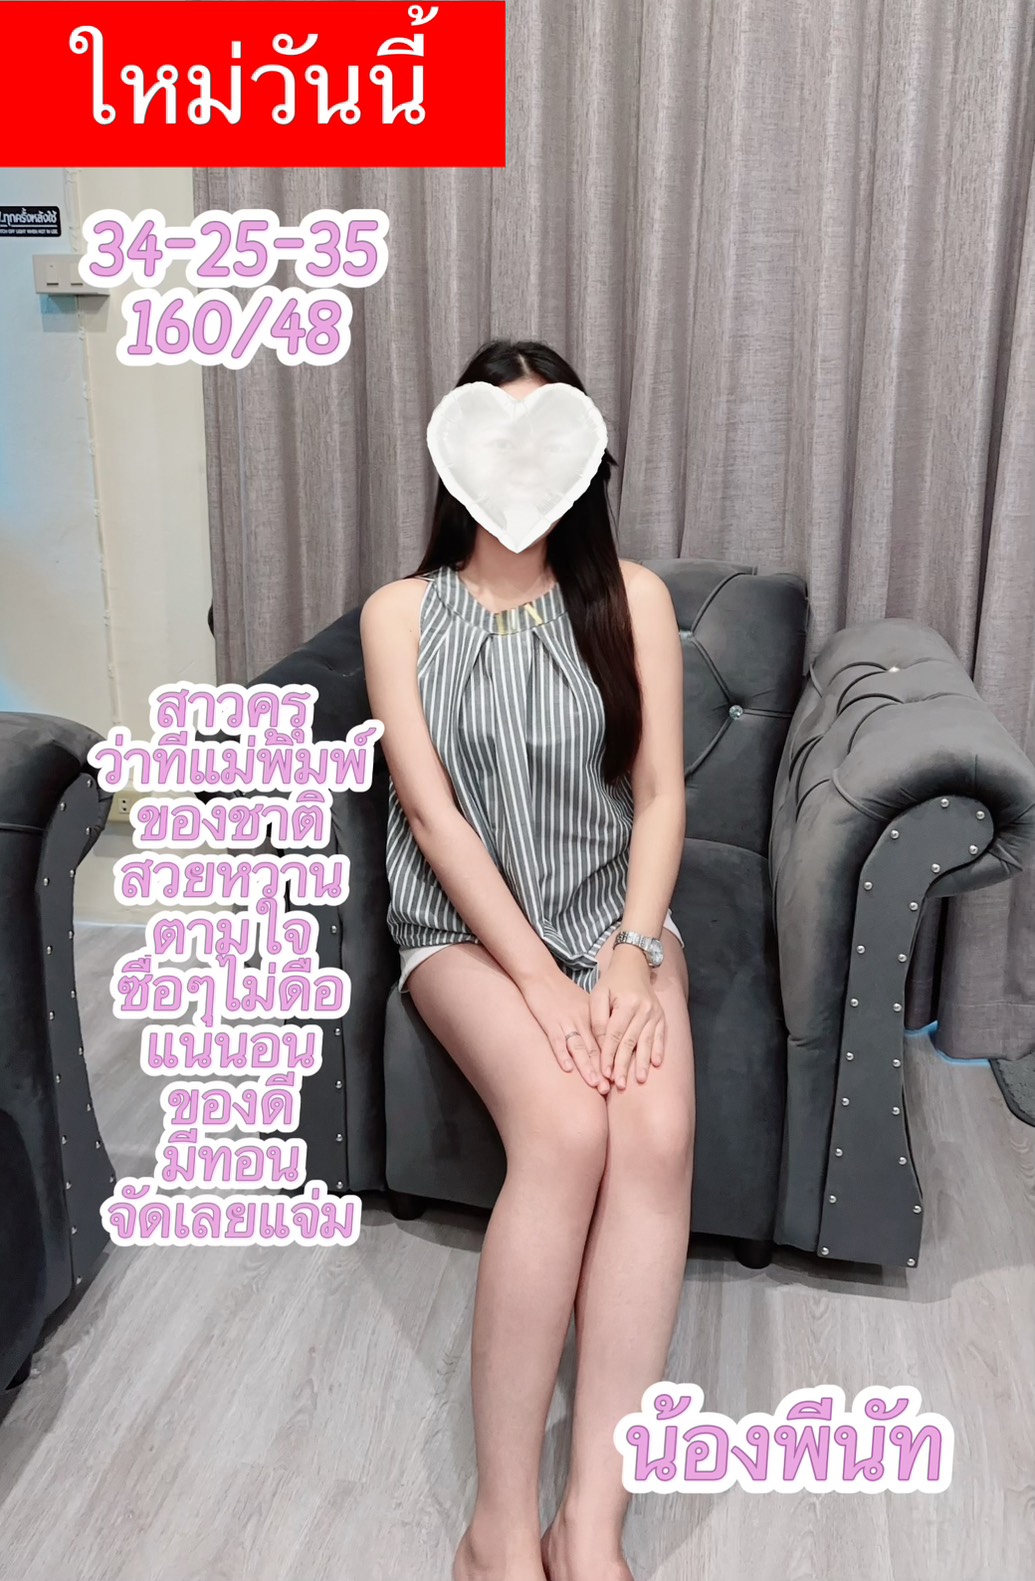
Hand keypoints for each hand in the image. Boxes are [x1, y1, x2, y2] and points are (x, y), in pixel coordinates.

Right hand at [519, 969, 610, 1092]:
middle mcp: (582, 1020)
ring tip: (595, 1084)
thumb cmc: (561, 991)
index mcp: (591, 1016)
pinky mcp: (549, 1021)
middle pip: (595, 1048)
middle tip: (610, 1089)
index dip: (611, 1060)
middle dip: (602, 1070)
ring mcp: (566, 1021)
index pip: (605, 1042)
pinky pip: (556, 1040)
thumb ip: (593, 1022)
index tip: (617, 1078)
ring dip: (587, 1066)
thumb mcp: (582, 1004)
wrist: (541, 974)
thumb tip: (603, 1043)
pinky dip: (562, 1054)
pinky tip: (567, 1068)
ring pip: (579, 1047)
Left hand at [589, 950, 666, 1088]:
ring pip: (646, 1042)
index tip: (604, 1072)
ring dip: (643, 1063)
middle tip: (619, 1084)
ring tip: (639, 1080)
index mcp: (626, 1003)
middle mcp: (643, 1009)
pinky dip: (658, 1051)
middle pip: (631, 1041)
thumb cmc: (612, 983)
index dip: (609, 1054)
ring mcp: (654, 1013)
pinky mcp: (661, 1017)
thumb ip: (598, 1019)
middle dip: (624, 1064)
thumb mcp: (598, 995)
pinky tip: (656, 1064)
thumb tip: (601, 1046)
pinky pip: (660, 1036)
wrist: (633, 966)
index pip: (615, 1034)